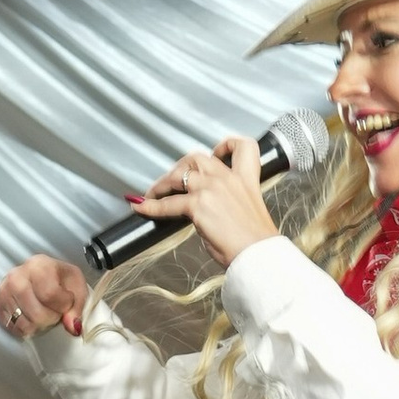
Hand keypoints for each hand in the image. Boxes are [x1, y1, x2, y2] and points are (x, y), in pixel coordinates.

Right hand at [0, 257, 88, 340]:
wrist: (42, 276)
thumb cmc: (59, 280)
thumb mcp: (77, 287)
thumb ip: (77, 308)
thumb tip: (72, 326)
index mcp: (38, 265)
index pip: (50, 295)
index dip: (63, 305)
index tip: (66, 302)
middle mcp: (17, 276)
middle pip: (36, 314)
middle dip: (51, 318)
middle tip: (55, 310)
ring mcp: (4, 290)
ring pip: (25, 324)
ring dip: (39, 325)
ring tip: (43, 312)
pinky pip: (13, 328)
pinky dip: (26, 328)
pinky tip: (32, 317)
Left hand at [136, 137, 276, 271]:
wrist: (257, 254)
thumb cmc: (255, 242)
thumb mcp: (246, 213)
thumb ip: (228, 202)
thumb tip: (206, 209)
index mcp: (245, 179)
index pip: (242, 146)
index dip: (225, 145)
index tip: (216, 152)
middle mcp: (227, 179)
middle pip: (197, 158)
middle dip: (180, 166)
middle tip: (172, 180)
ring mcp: (211, 189)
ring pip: (177, 176)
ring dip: (162, 184)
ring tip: (152, 194)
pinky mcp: (198, 205)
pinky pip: (167, 203)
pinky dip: (151, 205)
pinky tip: (142, 207)